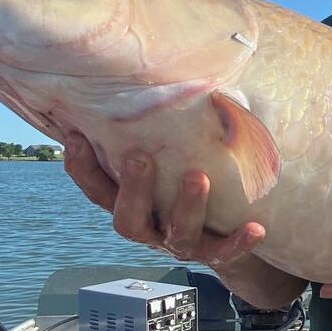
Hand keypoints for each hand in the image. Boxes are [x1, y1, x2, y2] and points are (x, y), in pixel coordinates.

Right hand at [63, 133, 265, 267]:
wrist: (224, 231)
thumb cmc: (183, 179)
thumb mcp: (166, 157)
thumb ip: (153, 133)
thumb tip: (150, 76)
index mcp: (130, 203)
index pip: (97, 190)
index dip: (82, 168)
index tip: (75, 137)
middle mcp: (150, 227)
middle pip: (128, 220)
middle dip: (133, 189)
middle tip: (139, 156)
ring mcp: (180, 243)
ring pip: (177, 234)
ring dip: (186, 206)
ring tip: (198, 177)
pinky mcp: (214, 254)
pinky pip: (225, 253)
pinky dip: (238, 242)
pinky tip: (256, 228)